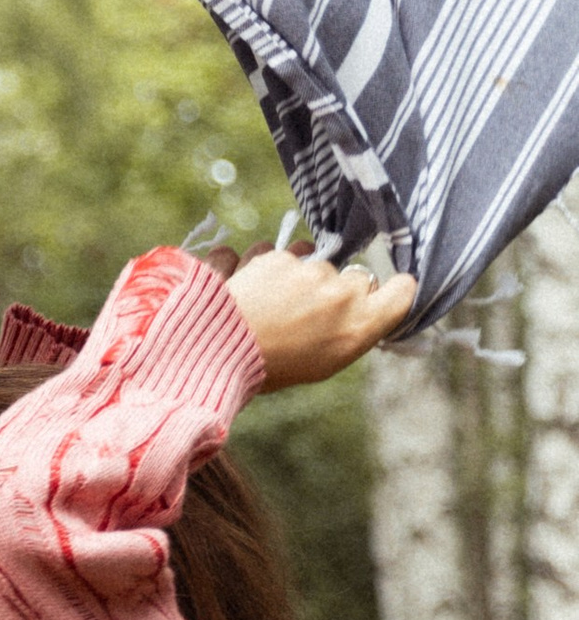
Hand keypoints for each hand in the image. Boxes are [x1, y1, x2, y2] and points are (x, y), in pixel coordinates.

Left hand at [212, 238, 416, 389]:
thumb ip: (353, 329)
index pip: (402, 290)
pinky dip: (261, 266)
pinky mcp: (275, 254)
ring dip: (297, 273)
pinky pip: (275, 253)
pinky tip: (247, 289)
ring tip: (270, 303)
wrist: (217, 351)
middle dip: (334, 289)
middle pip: (353, 277)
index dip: (392, 289)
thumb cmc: (272, 366)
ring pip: (312, 261)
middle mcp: (341, 291)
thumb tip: (364, 308)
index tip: (380, 293)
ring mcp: (308, 269)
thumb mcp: (325, 361)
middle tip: (305, 313)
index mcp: (361, 322)